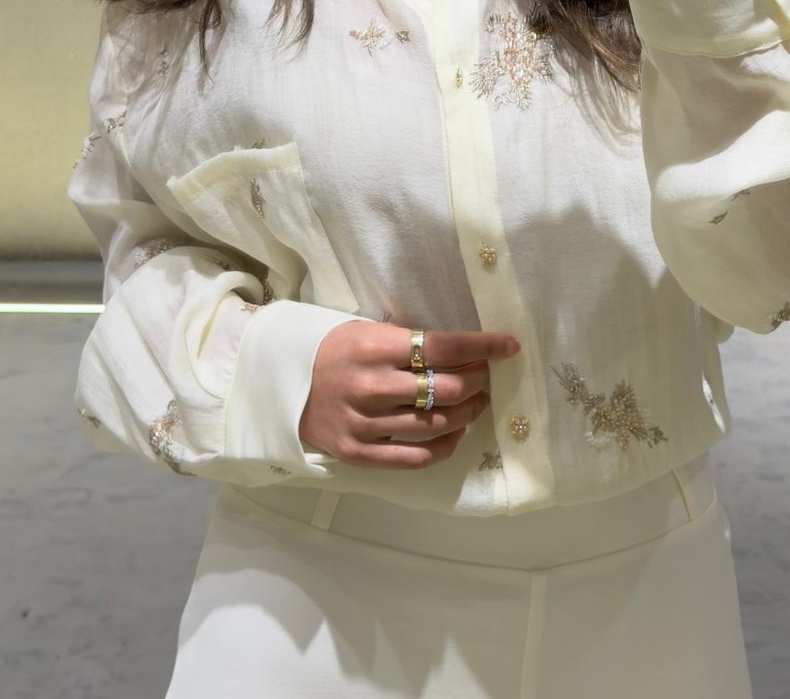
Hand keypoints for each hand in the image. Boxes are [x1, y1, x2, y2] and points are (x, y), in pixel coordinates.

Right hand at [299, 320, 518, 469]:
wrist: (281, 385)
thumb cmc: (333, 351)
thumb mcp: (366, 332)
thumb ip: (408, 342)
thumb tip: (464, 352)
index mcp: (374, 347)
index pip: (442, 346)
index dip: (481, 346)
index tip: (508, 345)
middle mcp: (372, 387)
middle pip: (446, 388)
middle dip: (478, 381)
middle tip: (486, 375)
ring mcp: (365, 424)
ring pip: (436, 425)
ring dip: (467, 412)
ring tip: (476, 402)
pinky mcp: (359, 454)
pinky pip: (415, 457)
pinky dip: (445, 446)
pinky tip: (455, 432)